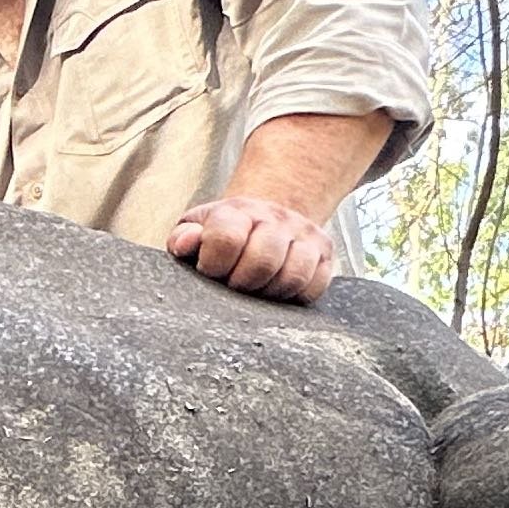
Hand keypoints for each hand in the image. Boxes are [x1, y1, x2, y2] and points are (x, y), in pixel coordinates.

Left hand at [166, 191, 339, 303]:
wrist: (265, 215)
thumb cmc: (223, 232)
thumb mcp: (196, 229)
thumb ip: (183, 238)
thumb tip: (186, 243)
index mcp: (236, 211)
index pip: (227, 240)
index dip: (214, 266)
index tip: (211, 272)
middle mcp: (275, 217)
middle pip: (263, 261)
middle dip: (243, 283)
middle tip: (234, 284)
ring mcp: (304, 233)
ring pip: (293, 275)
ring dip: (270, 292)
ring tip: (256, 288)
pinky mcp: (325, 251)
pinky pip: (315, 285)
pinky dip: (295, 296)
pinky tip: (278, 288)